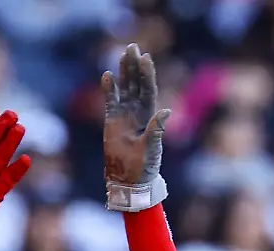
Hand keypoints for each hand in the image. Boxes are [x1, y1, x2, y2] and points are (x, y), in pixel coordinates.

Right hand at [102, 43, 169, 210]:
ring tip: (123, 54)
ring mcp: (124, 116)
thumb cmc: (143, 168)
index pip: (148, 90)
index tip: (146, 58)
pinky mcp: (112, 122)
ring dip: (124, 72)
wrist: (128, 180)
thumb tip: (165, 111)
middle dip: (135, 66)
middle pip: (136, 84)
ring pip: (124, 88)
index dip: (147, 74)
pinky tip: (107, 75)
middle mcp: (138, 113)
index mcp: (149, 117)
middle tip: (133, 47)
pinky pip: (110, 101)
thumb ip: (156, 130)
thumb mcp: (152, 149)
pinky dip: (109, 89)